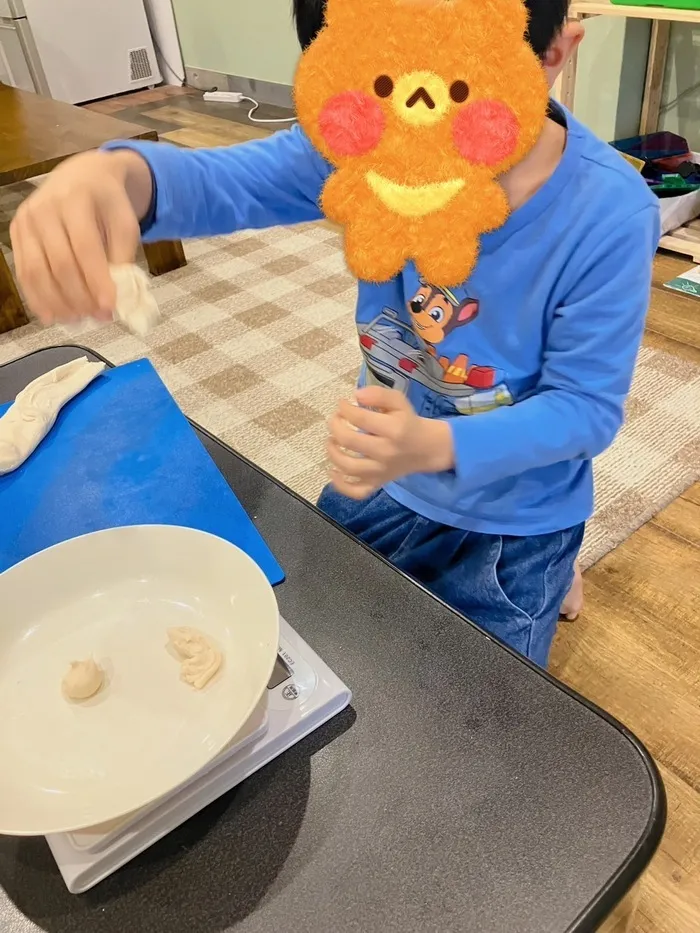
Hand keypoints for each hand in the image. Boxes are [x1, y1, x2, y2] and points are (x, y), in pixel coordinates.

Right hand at [10, 149, 151, 324]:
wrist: (82, 176)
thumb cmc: (108, 203)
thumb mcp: (126, 223)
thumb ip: (123, 257)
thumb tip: (118, 298)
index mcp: (77, 200)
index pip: (85, 247)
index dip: (97, 281)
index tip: (110, 308)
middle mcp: (45, 208)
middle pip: (60, 263)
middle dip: (80, 297)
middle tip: (100, 317)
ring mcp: (26, 220)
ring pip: (38, 272)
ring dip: (59, 303)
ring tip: (79, 321)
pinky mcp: (16, 233)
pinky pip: (24, 272)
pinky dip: (38, 298)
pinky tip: (54, 316)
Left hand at [327, 386, 453, 499]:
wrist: (426, 448)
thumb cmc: (408, 422)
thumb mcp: (399, 402)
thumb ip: (379, 394)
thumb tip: (356, 395)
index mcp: (393, 430)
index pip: (359, 418)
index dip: (344, 408)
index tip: (342, 404)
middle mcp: (385, 452)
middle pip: (349, 440)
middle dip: (335, 426)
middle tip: (335, 419)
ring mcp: (380, 472)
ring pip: (348, 467)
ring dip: (332, 452)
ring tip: (331, 440)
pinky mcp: (377, 483)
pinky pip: (356, 491)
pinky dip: (340, 485)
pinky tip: (333, 471)